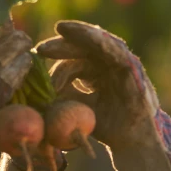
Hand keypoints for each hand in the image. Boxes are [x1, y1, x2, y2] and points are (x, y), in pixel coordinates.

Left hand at [35, 20, 170, 170]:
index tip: (38, 54)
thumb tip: (39, 89)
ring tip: (63, 29)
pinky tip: (89, 36)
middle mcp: (109, 64)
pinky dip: (103, 42)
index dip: (57, 54)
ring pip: (101, 42)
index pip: (74, 57)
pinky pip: (118, 51)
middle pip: (84, 46)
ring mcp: (122, 64)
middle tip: (42, 48)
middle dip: (63, 44)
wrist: (132, 141)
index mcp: (96, 72)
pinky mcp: (132, 68)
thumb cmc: (107, 125)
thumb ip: (64, 96)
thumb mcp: (78, 109)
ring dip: (82, 34)